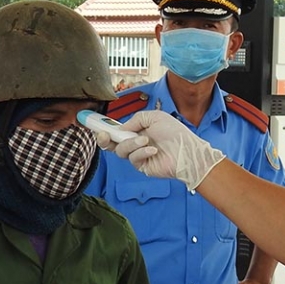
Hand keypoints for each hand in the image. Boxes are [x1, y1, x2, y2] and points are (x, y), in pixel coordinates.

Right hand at [105, 111, 225, 190]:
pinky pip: (133, 159)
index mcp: (139, 130)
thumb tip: (122, 127)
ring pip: (122, 151)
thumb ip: (135, 119)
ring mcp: (139, 155)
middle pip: (113, 144)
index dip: (107, 129)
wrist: (186, 151)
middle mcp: (137, 143)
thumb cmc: (176, 133)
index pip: (119, 131)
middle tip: (104, 135)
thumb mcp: (154, 117)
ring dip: (131, 144)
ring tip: (145, 140)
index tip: (97, 126)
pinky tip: (152, 150)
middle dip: (106, 139)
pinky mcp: (142, 166)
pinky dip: (141, 152)